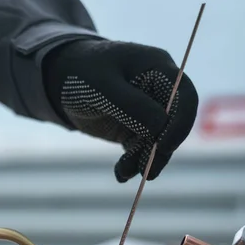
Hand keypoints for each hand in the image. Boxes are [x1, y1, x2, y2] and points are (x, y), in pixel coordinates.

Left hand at [43, 39, 198, 182]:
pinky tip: (121, 174)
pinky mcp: (133, 128)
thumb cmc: (82, 72)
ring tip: (124, 173)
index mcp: (159, 69)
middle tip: (146, 171)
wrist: (60, 78)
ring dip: (144, 160)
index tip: (165, 146)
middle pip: (172, 124)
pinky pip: (140, 149)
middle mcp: (159, 91)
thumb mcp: (102, 85)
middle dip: (160, 149)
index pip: (184, 97)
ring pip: (156, 141)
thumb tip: (161, 125)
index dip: (180, 123)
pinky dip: (132, 163)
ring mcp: (147, 111)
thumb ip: (131, 103)